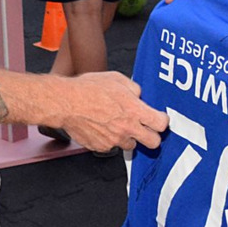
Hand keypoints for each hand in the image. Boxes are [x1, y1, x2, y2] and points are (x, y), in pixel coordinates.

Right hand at [50, 72, 169, 150]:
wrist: (65, 103)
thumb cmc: (88, 89)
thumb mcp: (117, 79)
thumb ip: (134, 89)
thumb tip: (138, 96)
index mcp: (134, 111)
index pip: (162, 124)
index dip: (162, 120)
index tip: (158, 118)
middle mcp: (127, 128)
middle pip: (154, 143)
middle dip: (152, 136)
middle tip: (145, 128)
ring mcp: (114, 140)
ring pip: (131, 145)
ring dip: (128, 136)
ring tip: (117, 124)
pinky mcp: (101, 147)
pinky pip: (112, 146)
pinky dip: (110, 139)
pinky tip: (102, 126)